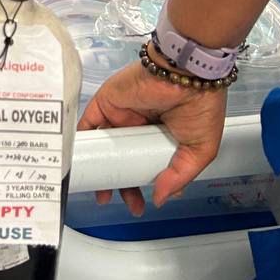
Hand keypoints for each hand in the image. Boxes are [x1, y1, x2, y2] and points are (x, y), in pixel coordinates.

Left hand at [78, 60, 227, 214]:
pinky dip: (81, 139)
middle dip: (119, 183)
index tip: (139, 204)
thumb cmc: (200, 107)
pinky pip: (88, 122)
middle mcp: (139, 125)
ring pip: (104, 144)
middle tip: (120, 202)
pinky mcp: (106, 102)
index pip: (144, 164)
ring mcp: (121, 113)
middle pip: (121, 157)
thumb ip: (179, 175)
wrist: (187, 74)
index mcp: (161, 135)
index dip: (139, 185)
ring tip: (101, 192)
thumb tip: (162, 198)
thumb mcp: (200, 149)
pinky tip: (79, 160)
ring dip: (99, 167)